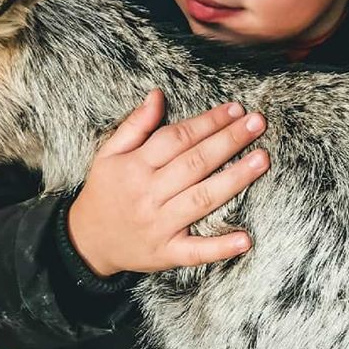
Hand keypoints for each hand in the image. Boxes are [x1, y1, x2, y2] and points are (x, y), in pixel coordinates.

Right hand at [67, 89, 268, 276]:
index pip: (177, 138)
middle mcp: (149, 194)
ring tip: (261, 160)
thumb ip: (135, 125)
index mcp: (135, 167)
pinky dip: (221, 247)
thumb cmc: (104, 192)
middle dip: (228, 141)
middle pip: (194, 163)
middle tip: (257, 123)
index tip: (234, 109)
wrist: (87, 242)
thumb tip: (157, 95)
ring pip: (201, 199)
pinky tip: (245, 239)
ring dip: (234, 180)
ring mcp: (159, 225)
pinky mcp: (167, 253)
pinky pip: (196, 252)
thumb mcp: (109, 154)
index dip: (207, 122)